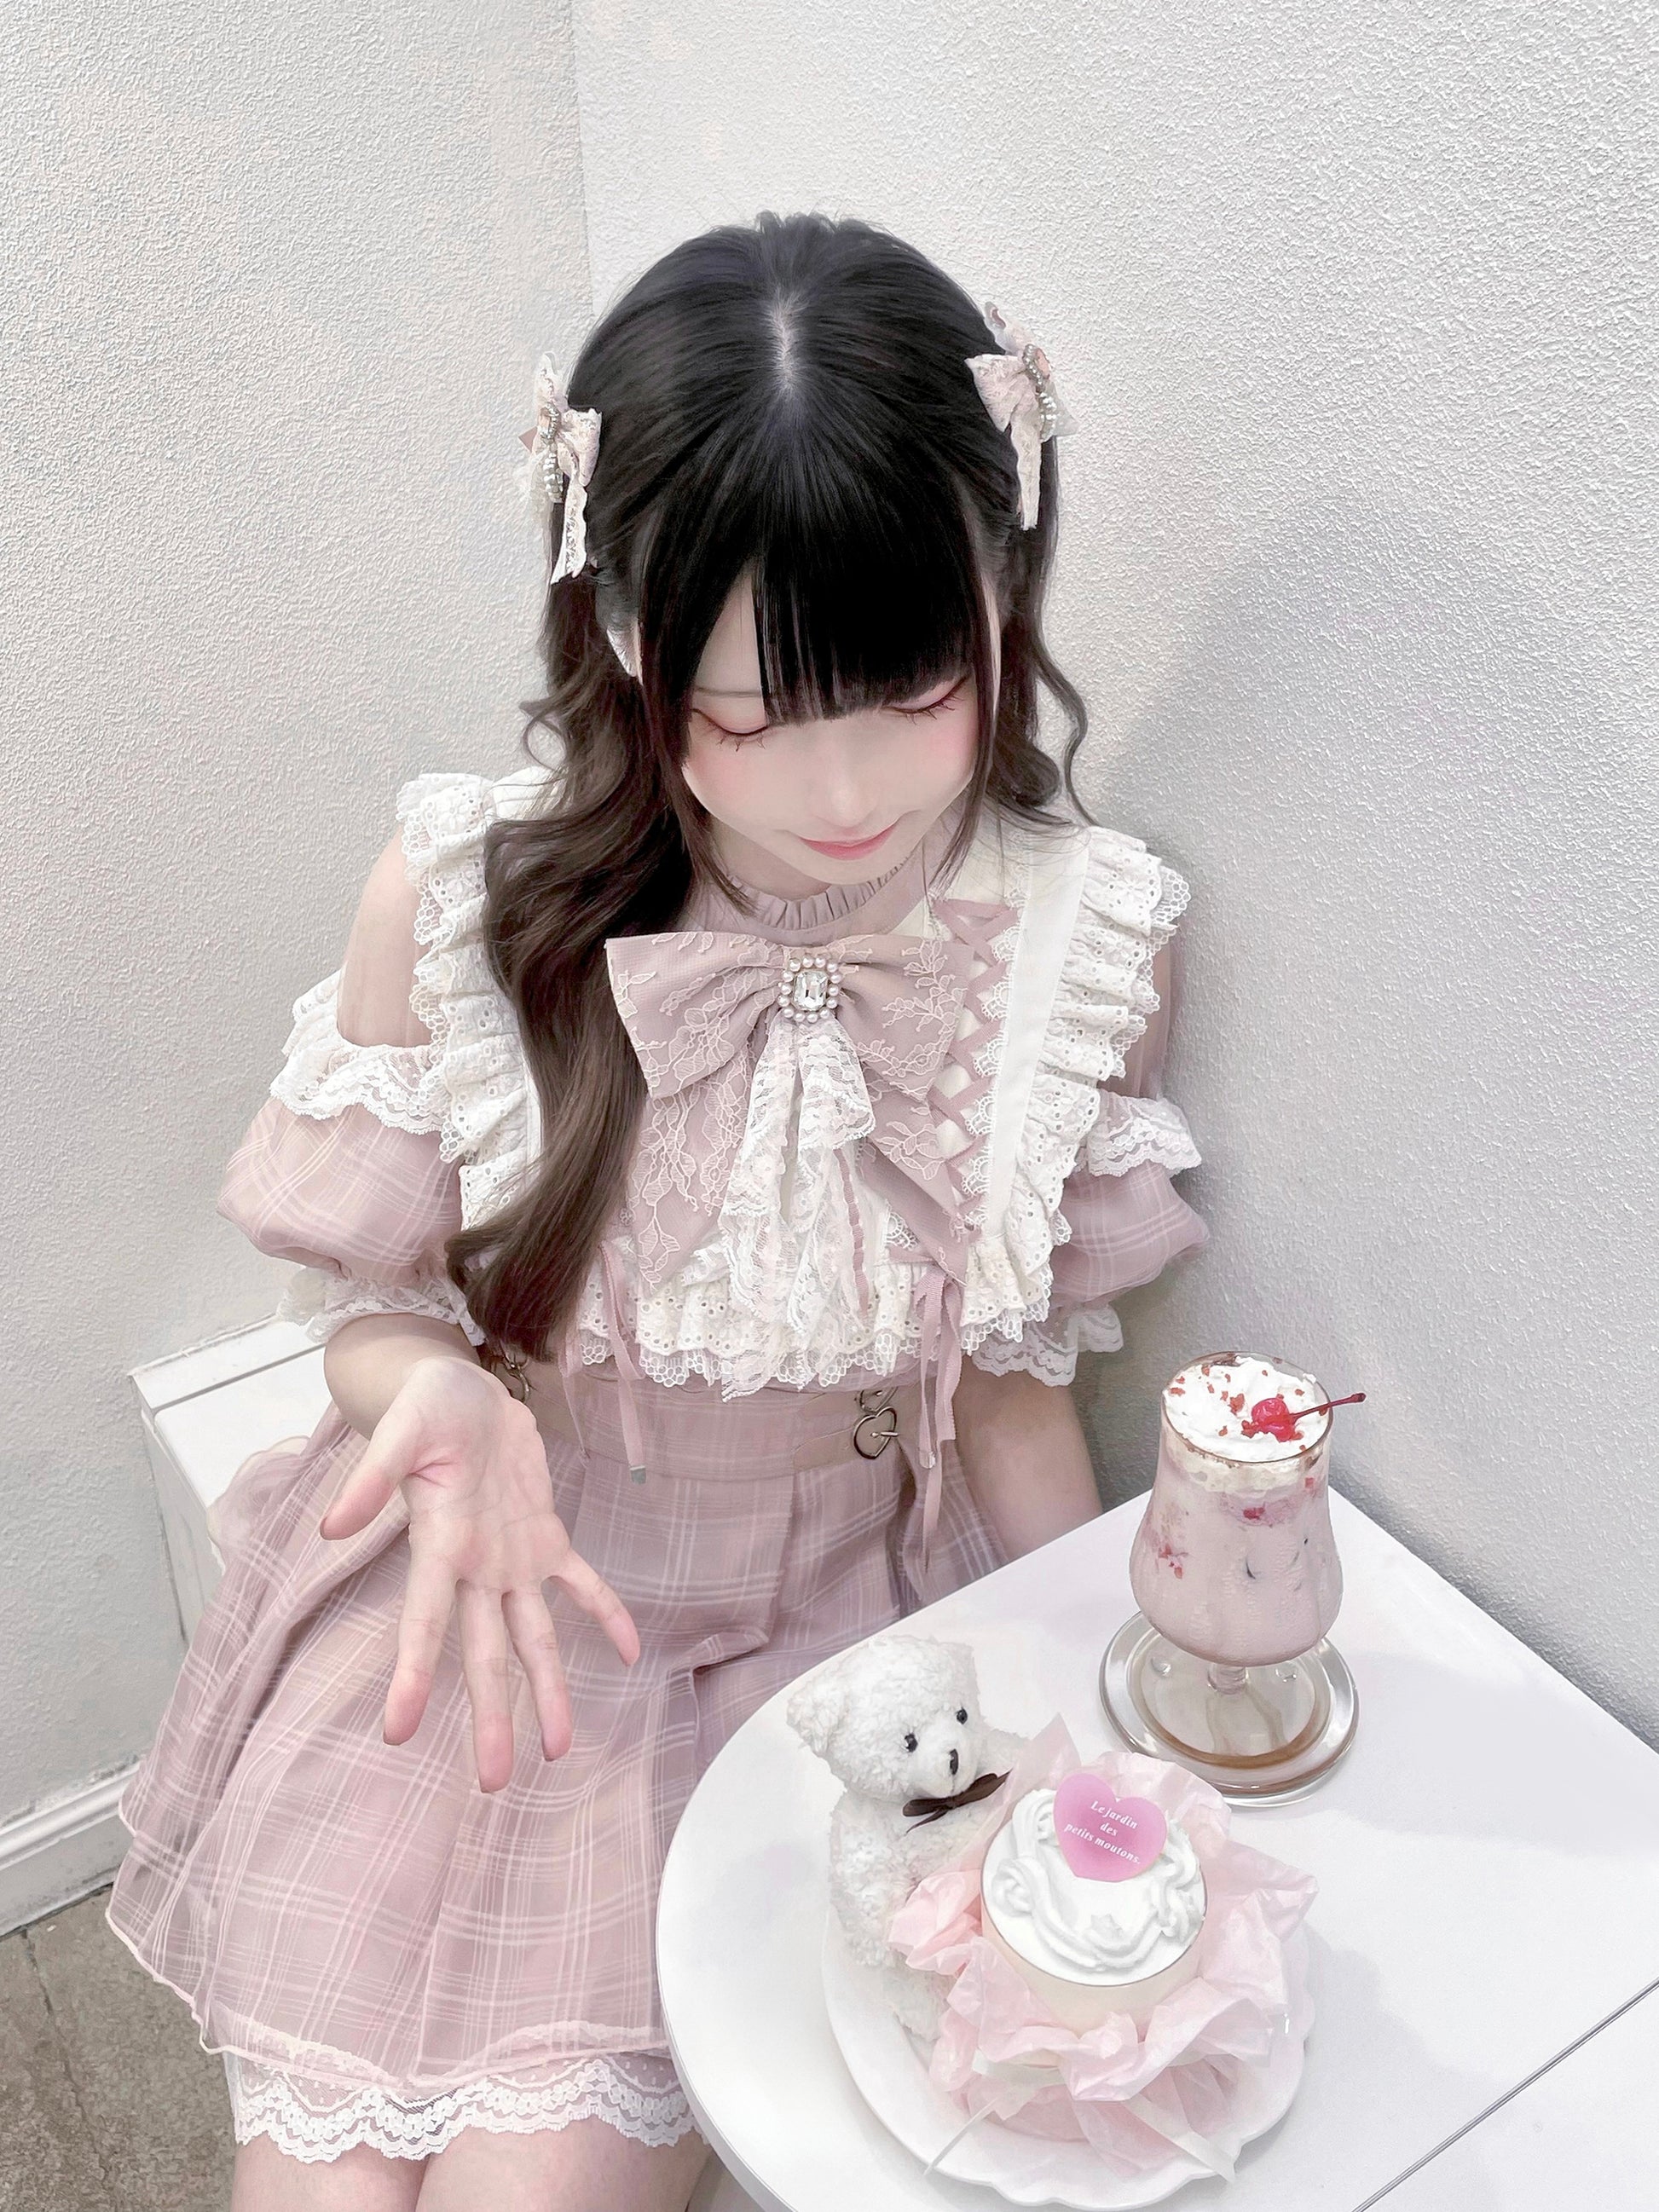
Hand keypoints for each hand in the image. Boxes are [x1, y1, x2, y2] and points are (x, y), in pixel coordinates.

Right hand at [317, 1356, 639, 1790]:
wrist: (459, 1389)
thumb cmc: (423, 1407)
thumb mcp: (398, 1430)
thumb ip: (370, 1477)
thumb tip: (329, 1527)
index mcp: (439, 1546)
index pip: (423, 1622)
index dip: (413, 1674)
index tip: (398, 1732)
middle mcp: (476, 1567)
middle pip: (483, 1652)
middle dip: (489, 1714)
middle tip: (490, 1783)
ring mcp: (512, 1557)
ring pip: (532, 1636)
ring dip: (548, 1689)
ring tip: (557, 1751)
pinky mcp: (545, 1536)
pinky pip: (580, 1583)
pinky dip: (606, 1613)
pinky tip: (631, 1652)